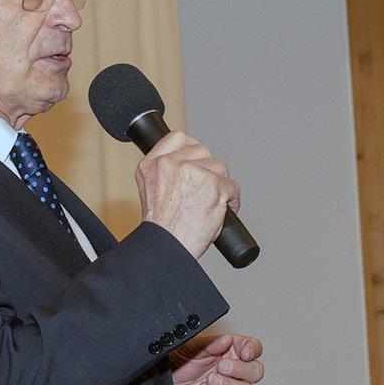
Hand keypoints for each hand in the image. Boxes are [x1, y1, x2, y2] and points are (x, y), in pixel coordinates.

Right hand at [137, 131, 239, 258]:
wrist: (167, 246)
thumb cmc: (162, 228)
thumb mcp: (151, 191)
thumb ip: (166, 172)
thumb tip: (188, 164)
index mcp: (152, 164)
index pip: (178, 138)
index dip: (191, 149)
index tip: (196, 162)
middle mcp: (171, 164)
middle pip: (203, 152)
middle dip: (208, 170)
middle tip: (203, 191)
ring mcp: (194, 172)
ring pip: (220, 168)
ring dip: (220, 186)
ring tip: (210, 204)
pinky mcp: (214, 184)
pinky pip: (232, 187)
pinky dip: (231, 201)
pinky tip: (220, 211)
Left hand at [171, 333, 263, 384]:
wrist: (160, 384)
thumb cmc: (175, 364)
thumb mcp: (191, 347)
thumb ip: (212, 344)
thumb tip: (229, 339)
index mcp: (229, 353)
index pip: (254, 349)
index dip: (253, 349)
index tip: (244, 352)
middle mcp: (233, 374)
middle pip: (257, 372)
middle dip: (242, 369)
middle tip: (221, 366)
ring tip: (210, 379)